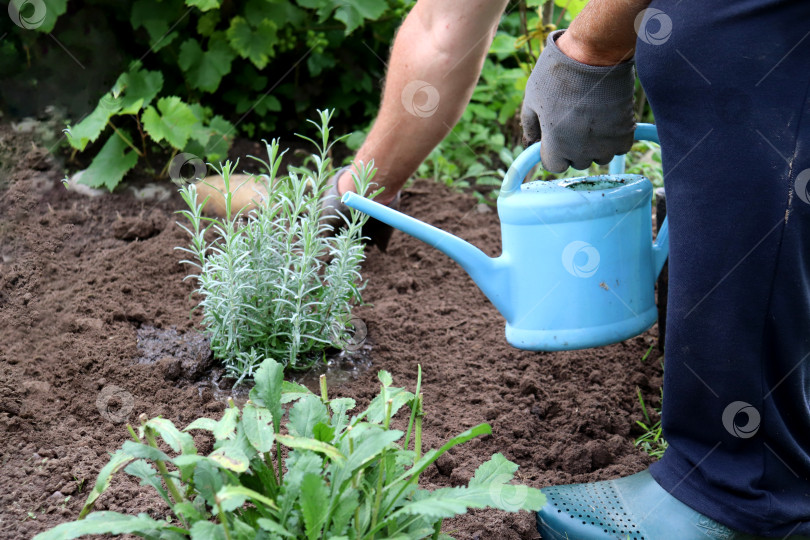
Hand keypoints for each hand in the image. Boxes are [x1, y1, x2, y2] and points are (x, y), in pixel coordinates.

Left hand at [521, 30, 635, 172]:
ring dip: (596, 144)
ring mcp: (604, 145)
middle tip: (575, 120)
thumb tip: (530, 141)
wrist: (593, 55)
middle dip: (574, 147)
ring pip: (600, 157)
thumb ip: (529, 125)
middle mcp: (580, 151)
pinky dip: (615, 137)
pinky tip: (609, 118)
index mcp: (555, 146)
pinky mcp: (624, 134)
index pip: (554, 166)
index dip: (553, 151)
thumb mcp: (532, 98)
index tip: (555, 136)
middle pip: (577, 162)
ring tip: (592, 118)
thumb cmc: (557, 74)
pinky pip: (619, 148)